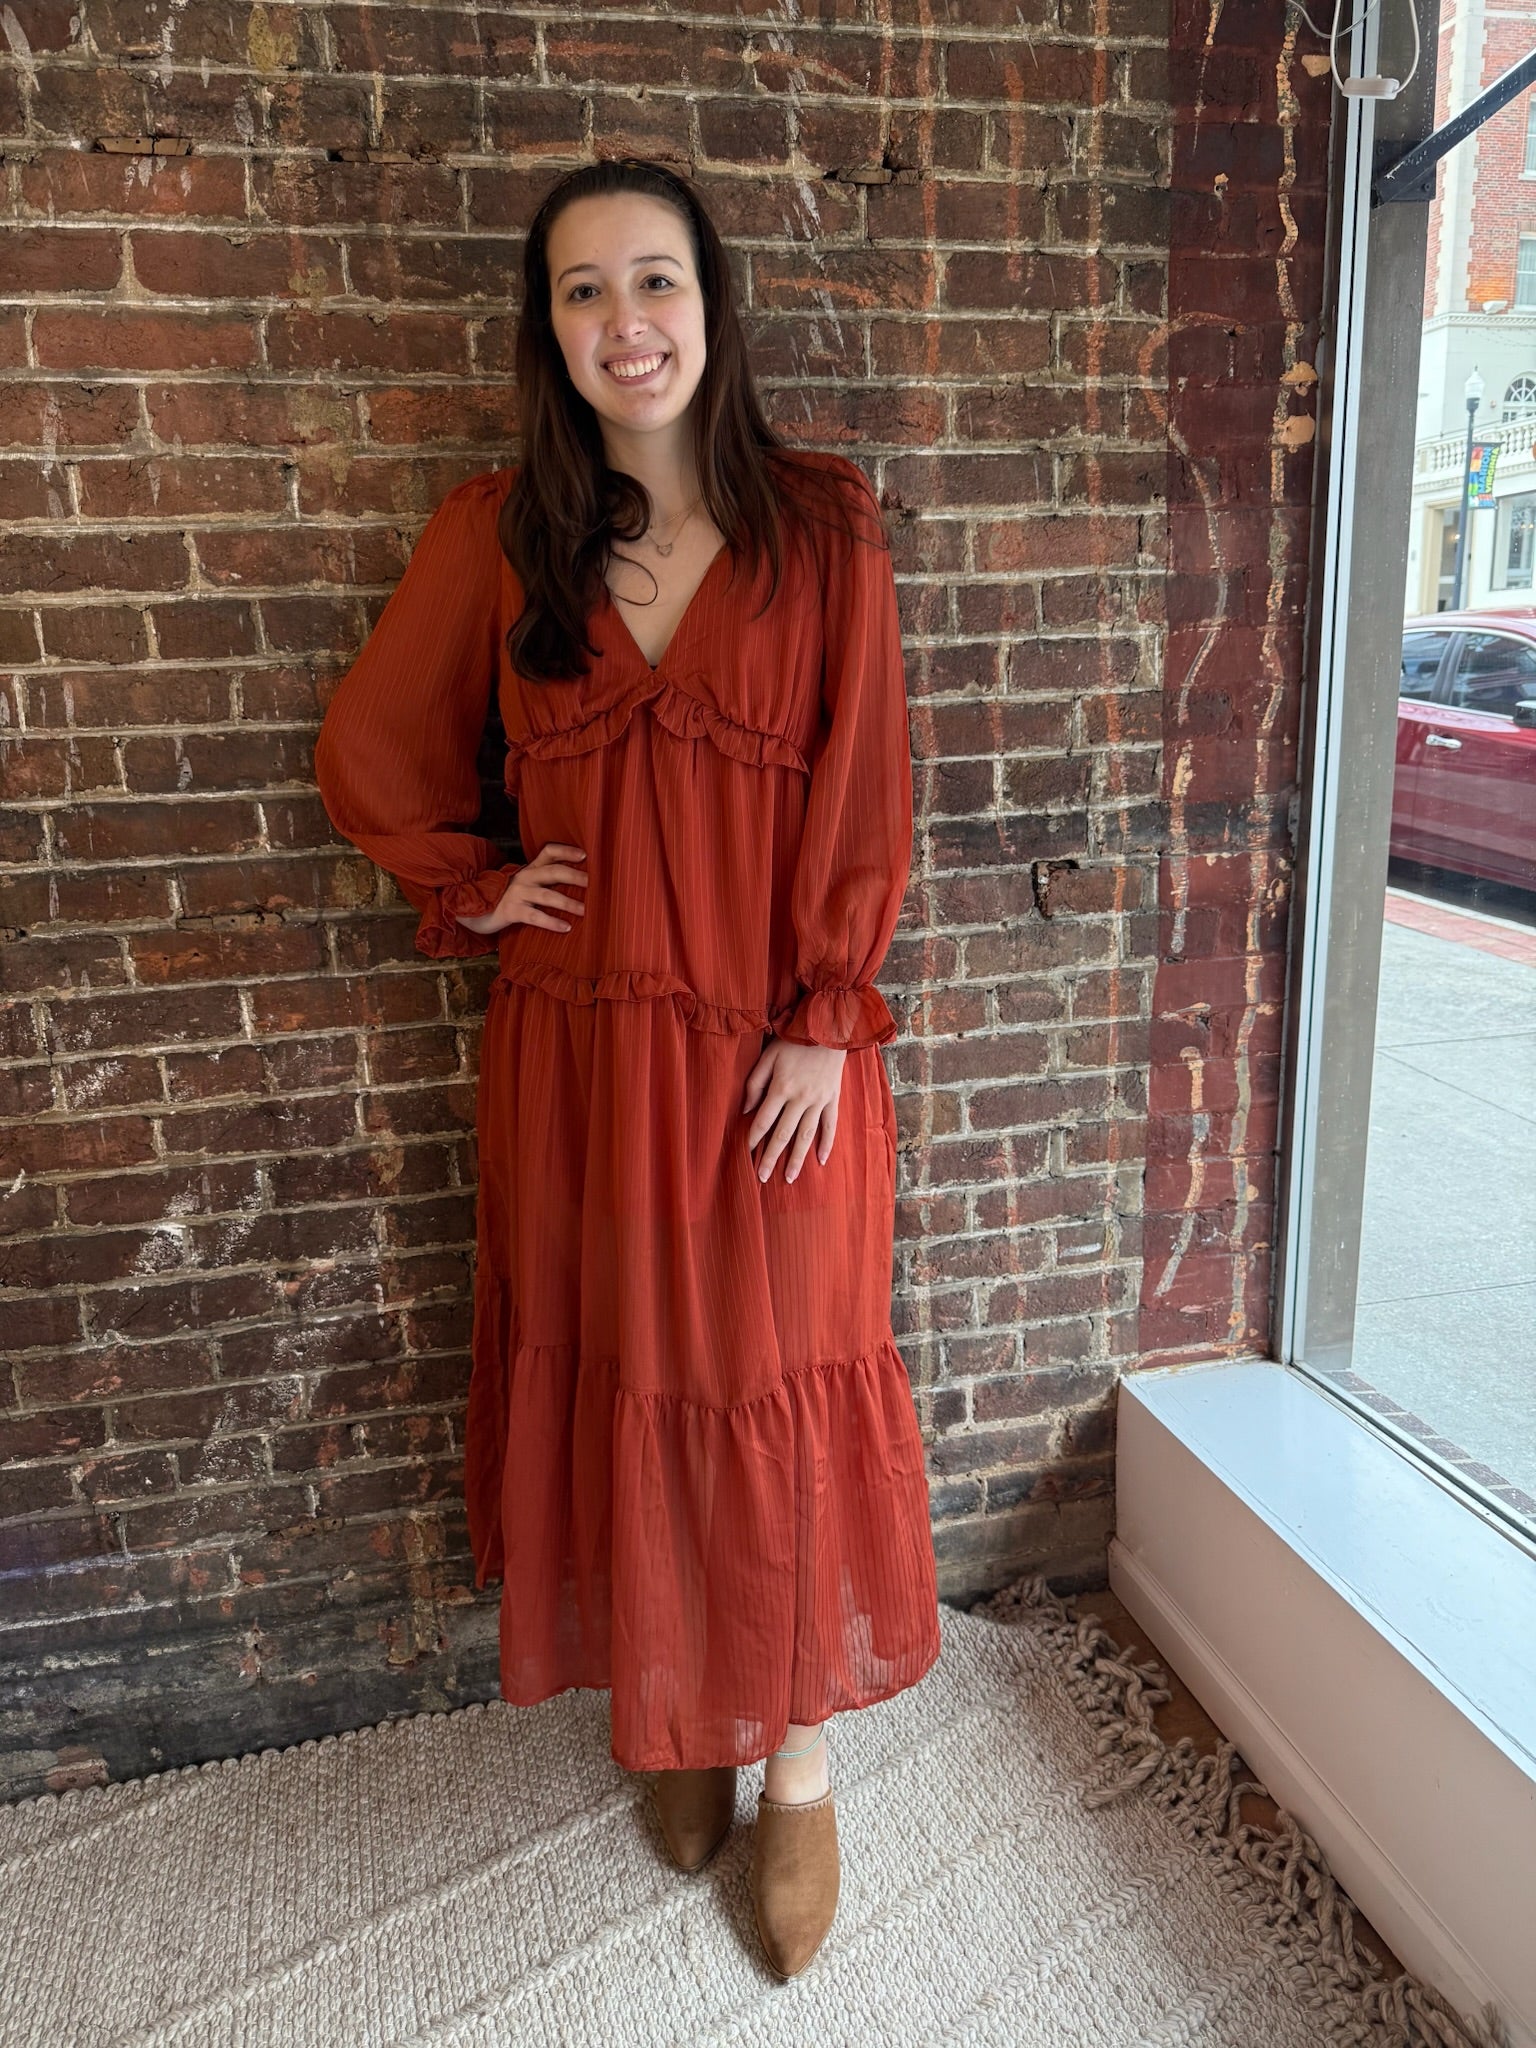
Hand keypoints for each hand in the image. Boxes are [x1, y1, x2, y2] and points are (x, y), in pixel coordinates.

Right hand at [455, 842, 587, 935]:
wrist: (474, 909)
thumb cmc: (507, 898)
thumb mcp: (524, 884)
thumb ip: (544, 881)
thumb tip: (578, 884)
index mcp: (530, 869)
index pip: (549, 852)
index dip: (567, 851)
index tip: (586, 855)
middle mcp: (525, 877)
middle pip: (553, 871)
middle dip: (576, 876)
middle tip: (595, 883)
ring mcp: (517, 894)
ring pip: (547, 895)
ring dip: (569, 903)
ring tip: (586, 910)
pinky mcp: (511, 911)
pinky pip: (534, 916)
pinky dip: (551, 922)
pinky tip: (566, 927)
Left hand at [742, 1036, 846, 1183]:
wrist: (829, 1029)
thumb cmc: (794, 1041)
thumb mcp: (768, 1056)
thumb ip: (754, 1083)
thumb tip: (745, 1110)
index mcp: (781, 1088)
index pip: (763, 1120)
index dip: (752, 1138)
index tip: (744, 1153)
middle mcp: (800, 1099)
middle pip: (782, 1134)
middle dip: (771, 1157)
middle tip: (761, 1178)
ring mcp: (819, 1101)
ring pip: (805, 1136)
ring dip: (796, 1159)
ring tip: (789, 1178)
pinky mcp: (833, 1099)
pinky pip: (830, 1126)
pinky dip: (826, 1144)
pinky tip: (821, 1161)